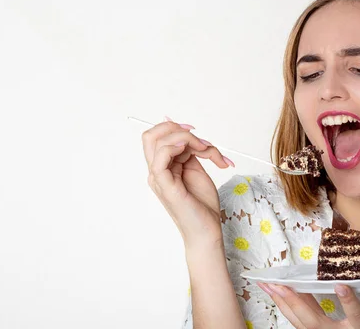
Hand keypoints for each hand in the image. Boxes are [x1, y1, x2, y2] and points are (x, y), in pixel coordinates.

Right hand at [142, 117, 232, 249]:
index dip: (176, 128)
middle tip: (200, 141)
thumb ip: (190, 152)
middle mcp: (157, 171)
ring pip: (157, 142)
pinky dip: (172, 147)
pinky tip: (188, 150)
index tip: (198, 135)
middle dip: (177, 129)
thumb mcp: (197, 170)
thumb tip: (185, 134)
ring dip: (185, 138)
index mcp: (163, 167)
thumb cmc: (203, 205)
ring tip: (205, 150)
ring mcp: (158, 178)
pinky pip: (159, 160)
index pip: (158, 136)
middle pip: (151, 136)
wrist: (207, 230)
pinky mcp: (165, 186)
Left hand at [257, 283, 359, 328]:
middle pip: (313, 320)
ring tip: (267, 285)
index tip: (341, 285)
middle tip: (279, 284)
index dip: (348, 301)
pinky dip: (285, 307)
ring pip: (299, 322)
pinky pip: (296, 322)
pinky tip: (274, 294)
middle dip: (294, 301)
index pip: (356, 315)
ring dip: (282, 302)